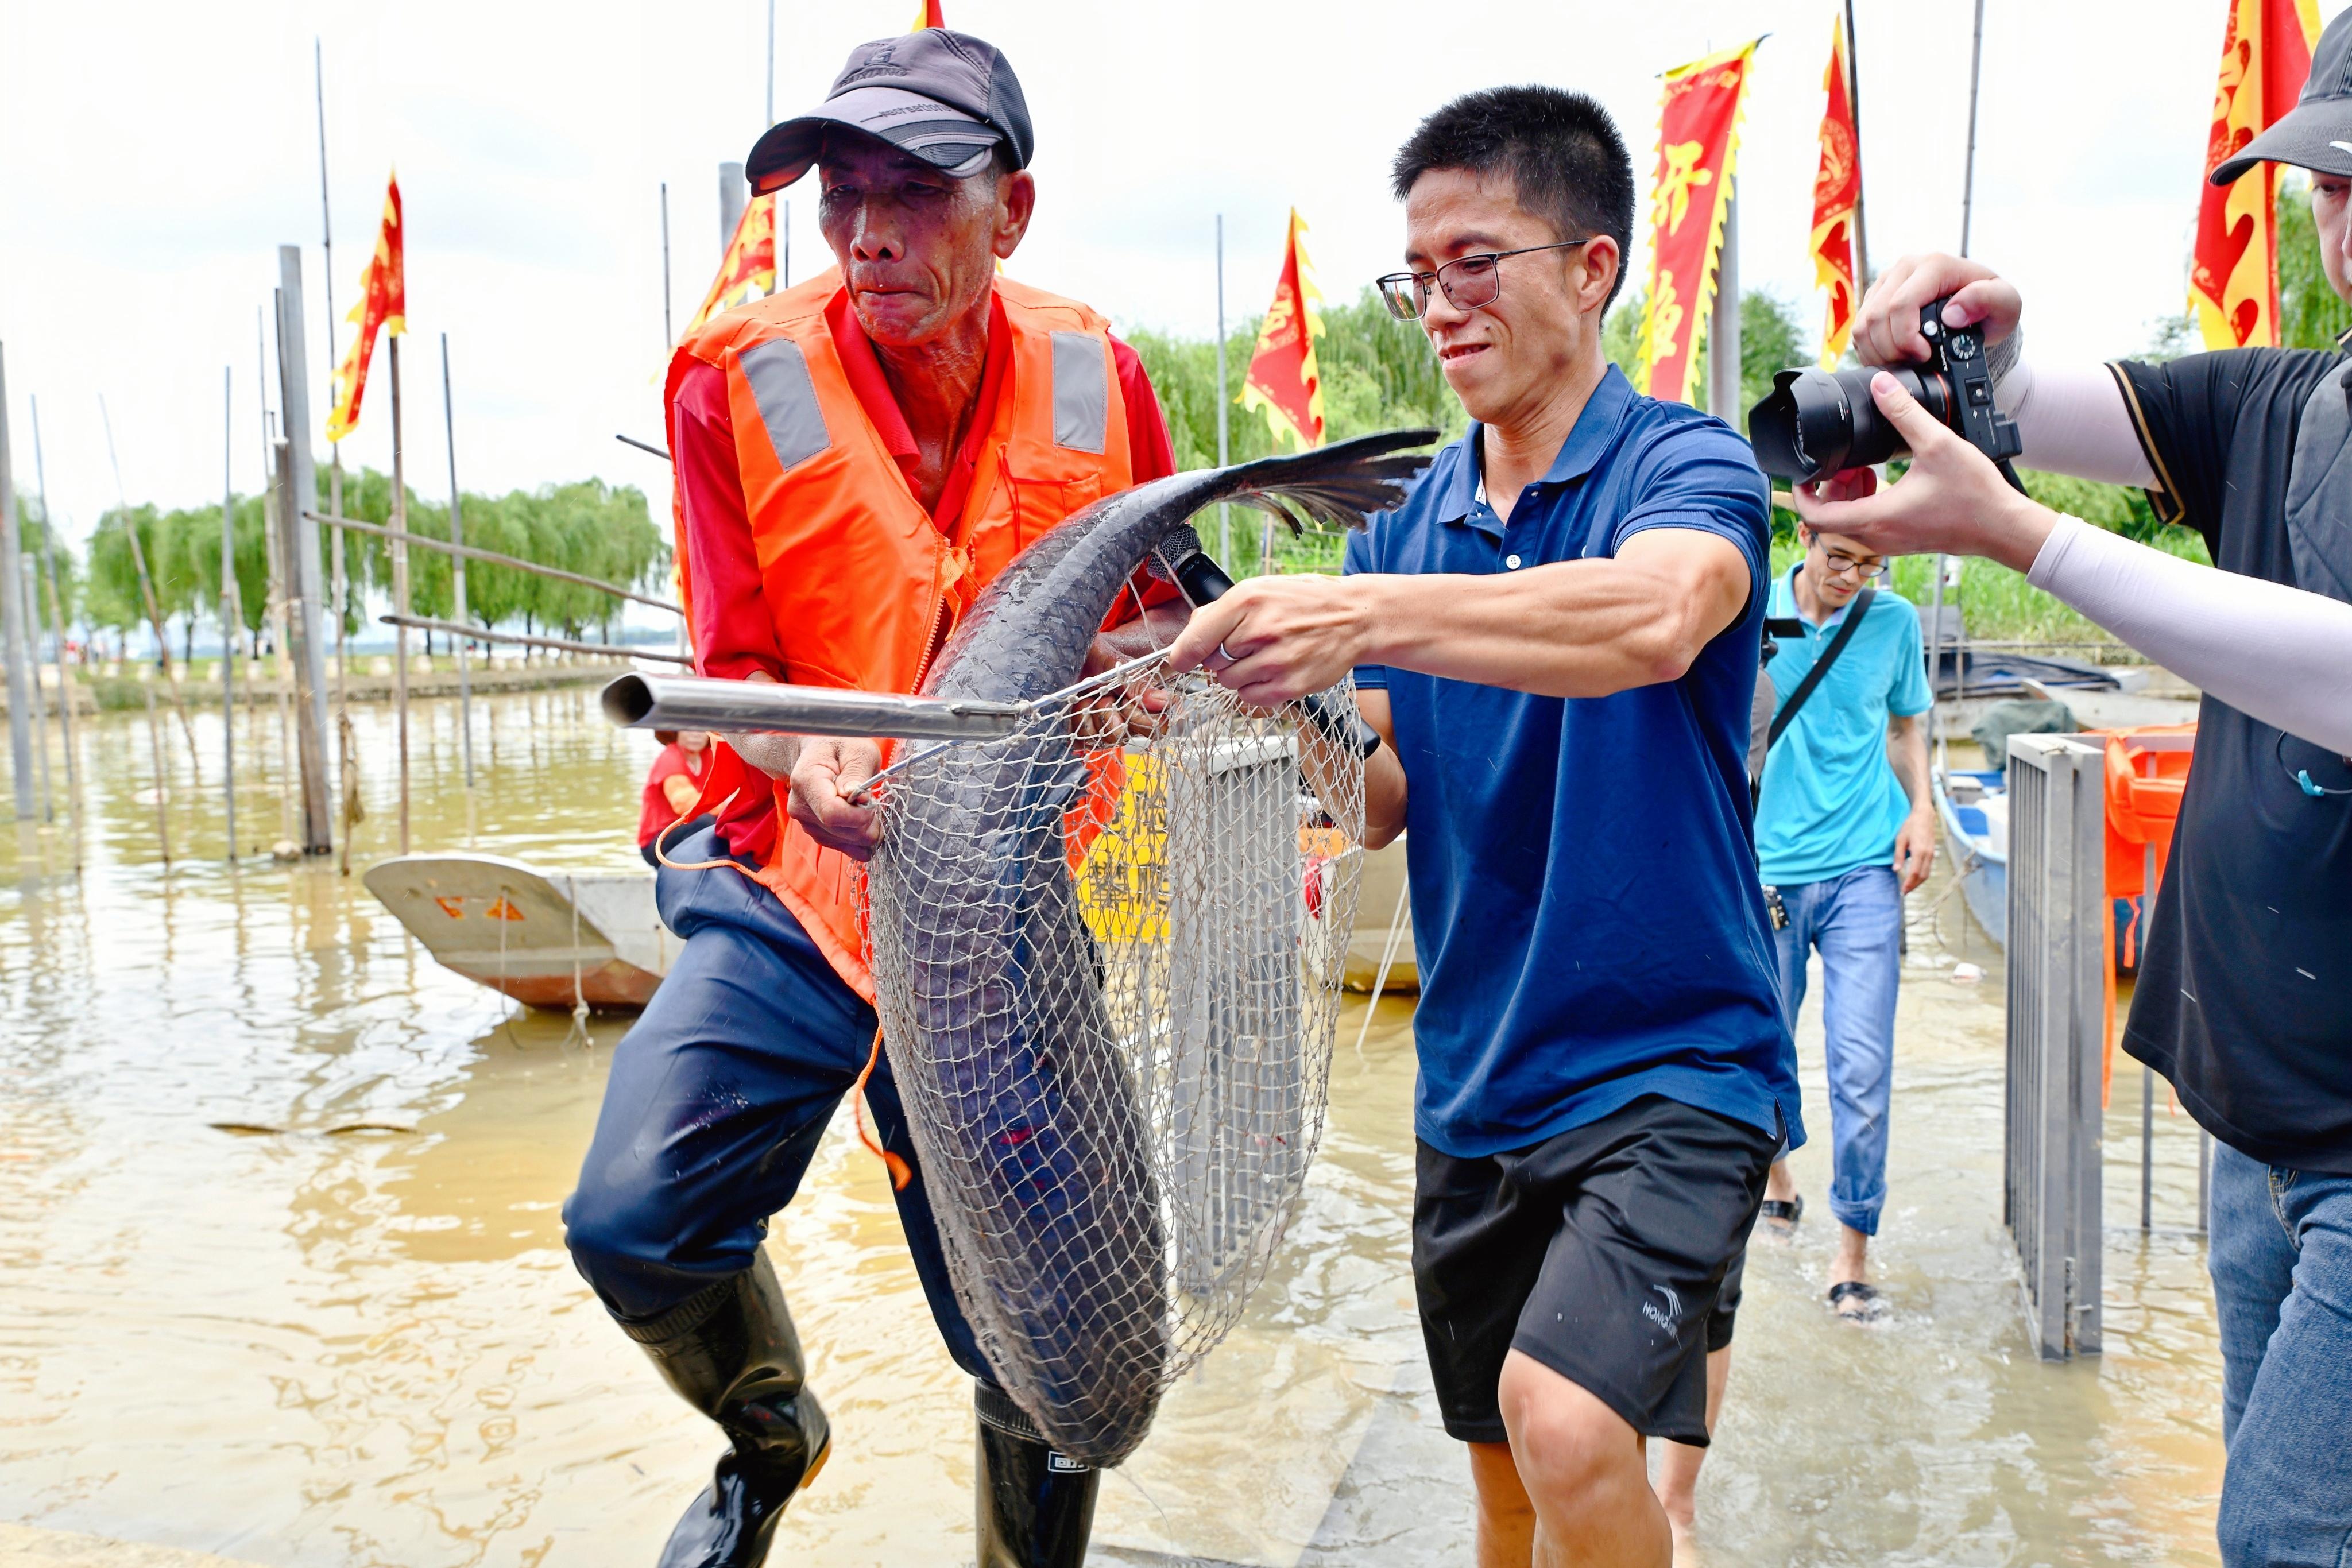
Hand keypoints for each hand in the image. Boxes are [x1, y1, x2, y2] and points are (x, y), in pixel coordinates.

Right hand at [787, 737, 883, 859]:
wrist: (821, 751)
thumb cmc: (841, 746)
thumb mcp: (857, 750)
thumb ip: (857, 772)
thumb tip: (858, 798)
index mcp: (807, 781)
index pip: (832, 813)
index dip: (858, 814)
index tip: (871, 800)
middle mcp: (799, 805)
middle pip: (840, 831)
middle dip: (866, 823)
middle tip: (875, 804)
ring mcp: (805, 821)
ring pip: (843, 842)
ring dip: (864, 832)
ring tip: (868, 809)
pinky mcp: (815, 831)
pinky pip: (841, 847)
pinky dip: (858, 840)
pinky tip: (865, 825)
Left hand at [1163, 574, 1371, 705]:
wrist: (1354, 619)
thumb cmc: (1305, 603)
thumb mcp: (1260, 590)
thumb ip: (1220, 612)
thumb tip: (1188, 637)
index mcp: (1247, 601)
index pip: (1195, 639)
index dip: (1182, 655)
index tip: (1180, 660)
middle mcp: (1259, 631)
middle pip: (1211, 663)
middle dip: (1221, 658)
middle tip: (1246, 646)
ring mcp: (1275, 661)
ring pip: (1228, 682)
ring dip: (1238, 674)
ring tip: (1264, 656)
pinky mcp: (1288, 686)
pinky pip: (1249, 698)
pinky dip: (1255, 689)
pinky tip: (1274, 671)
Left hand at [1792, 373, 2054, 571]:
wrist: (2002, 526)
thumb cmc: (1974, 494)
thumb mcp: (1938, 444)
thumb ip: (1906, 414)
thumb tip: (1882, 387)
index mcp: (1877, 517)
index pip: (1816, 517)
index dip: (1801, 495)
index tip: (1803, 473)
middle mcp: (1877, 536)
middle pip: (1828, 519)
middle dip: (1828, 489)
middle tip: (1843, 464)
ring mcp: (1889, 542)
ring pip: (1848, 523)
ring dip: (1847, 496)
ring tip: (1863, 468)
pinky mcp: (1901, 541)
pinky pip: (1868, 526)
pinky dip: (1865, 503)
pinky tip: (1884, 479)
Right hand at [1854, 252, 2021, 367]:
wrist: (1979, 310)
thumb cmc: (1992, 307)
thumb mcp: (2006, 303)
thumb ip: (1988, 300)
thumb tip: (1953, 313)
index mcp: (1935, 265)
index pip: (1901, 304)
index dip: (1906, 337)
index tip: (1924, 355)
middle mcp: (1906, 267)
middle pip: (1877, 317)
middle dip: (1892, 350)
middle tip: (1914, 364)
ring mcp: (1886, 281)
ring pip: (1863, 325)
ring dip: (1879, 353)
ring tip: (1903, 363)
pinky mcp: (1875, 297)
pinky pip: (1859, 329)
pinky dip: (1871, 350)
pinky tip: (1892, 357)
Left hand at [1892, 810, 1936, 893]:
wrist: (1924, 816)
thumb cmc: (1910, 826)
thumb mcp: (1900, 839)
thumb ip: (1899, 855)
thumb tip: (1896, 870)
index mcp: (1919, 851)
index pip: (1915, 872)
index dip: (1909, 883)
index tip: (1903, 890)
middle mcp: (1928, 855)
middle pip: (1923, 876)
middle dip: (1914, 886)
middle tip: (1904, 892)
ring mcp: (1932, 854)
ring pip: (1927, 874)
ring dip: (1918, 882)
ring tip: (1908, 887)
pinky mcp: (1932, 853)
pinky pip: (1928, 868)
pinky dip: (1922, 876)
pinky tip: (1914, 878)